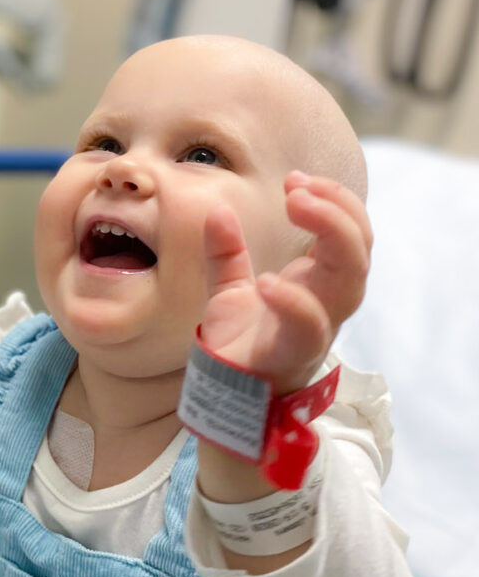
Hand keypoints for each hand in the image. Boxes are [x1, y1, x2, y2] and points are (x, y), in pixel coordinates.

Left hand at [200, 171, 371, 394]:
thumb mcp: (229, 287)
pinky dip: (294, 301)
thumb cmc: (240, 342)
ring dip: (332, 235)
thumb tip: (217, 209)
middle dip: (338, 210)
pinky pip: (309, 327)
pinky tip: (267, 280)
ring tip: (296, 206)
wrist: (226, 394)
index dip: (334, 201)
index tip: (294, 181)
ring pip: (350, 282)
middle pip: (359, 250)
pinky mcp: (294, 355)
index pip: (350, 233)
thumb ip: (226, 251)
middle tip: (298, 189)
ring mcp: (316, 328)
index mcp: (318, 280)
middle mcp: (327, 301)